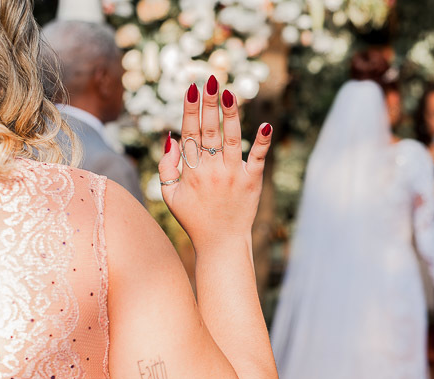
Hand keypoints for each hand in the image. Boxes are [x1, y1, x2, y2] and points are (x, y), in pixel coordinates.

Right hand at [158, 79, 272, 249]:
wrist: (221, 243)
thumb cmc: (194, 218)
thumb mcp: (169, 195)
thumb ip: (166, 167)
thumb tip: (171, 138)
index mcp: (190, 171)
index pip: (190, 133)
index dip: (191, 109)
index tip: (193, 88)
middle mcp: (211, 170)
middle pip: (209, 130)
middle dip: (209, 104)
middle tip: (212, 80)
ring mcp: (233, 174)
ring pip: (231, 139)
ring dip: (231, 115)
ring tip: (229, 92)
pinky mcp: (252, 181)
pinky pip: (257, 158)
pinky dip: (262, 142)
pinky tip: (266, 124)